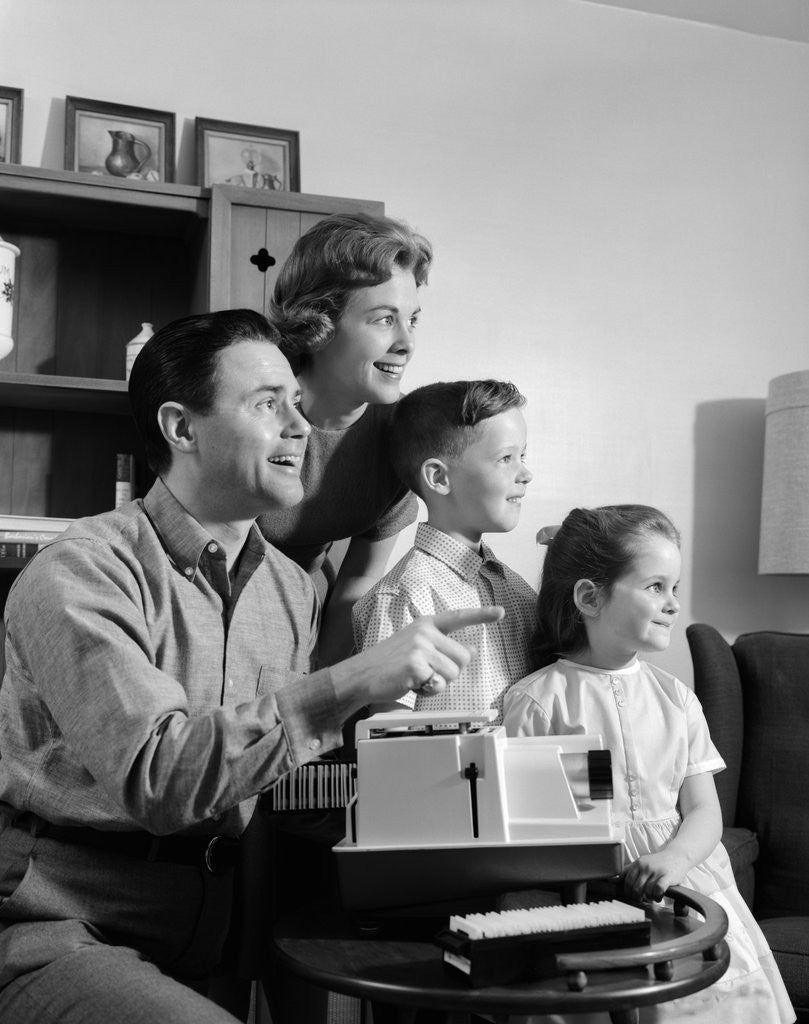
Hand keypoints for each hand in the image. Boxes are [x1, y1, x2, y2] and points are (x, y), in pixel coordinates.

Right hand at [332, 606, 504, 710]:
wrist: (360, 675)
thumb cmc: (387, 664)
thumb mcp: (416, 647)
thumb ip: (442, 646)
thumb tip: (471, 649)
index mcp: (425, 624)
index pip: (458, 617)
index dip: (482, 614)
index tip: (501, 612)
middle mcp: (424, 632)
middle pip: (463, 657)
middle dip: (450, 672)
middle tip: (428, 674)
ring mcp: (420, 647)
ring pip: (453, 673)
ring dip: (438, 684)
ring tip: (416, 679)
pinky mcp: (416, 664)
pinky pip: (438, 684)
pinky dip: (428, 691)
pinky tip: (411, 685)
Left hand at [621, 850, 689, 902]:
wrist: (677, 855)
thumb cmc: (657, 862)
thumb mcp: (641, 863)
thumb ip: (627, 871)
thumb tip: (611, 879)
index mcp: (637, 863)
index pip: (626, 881)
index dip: (628, 892)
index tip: (631, 896)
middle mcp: (645, 866)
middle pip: (636, 888)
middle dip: (638, 897)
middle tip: (642, 899)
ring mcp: (656, 871)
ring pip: (647, 891)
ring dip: (649, 898)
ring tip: (652, 896)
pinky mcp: (667, 876)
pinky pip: (658, 890)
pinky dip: (657, 896)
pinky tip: (659, 896)